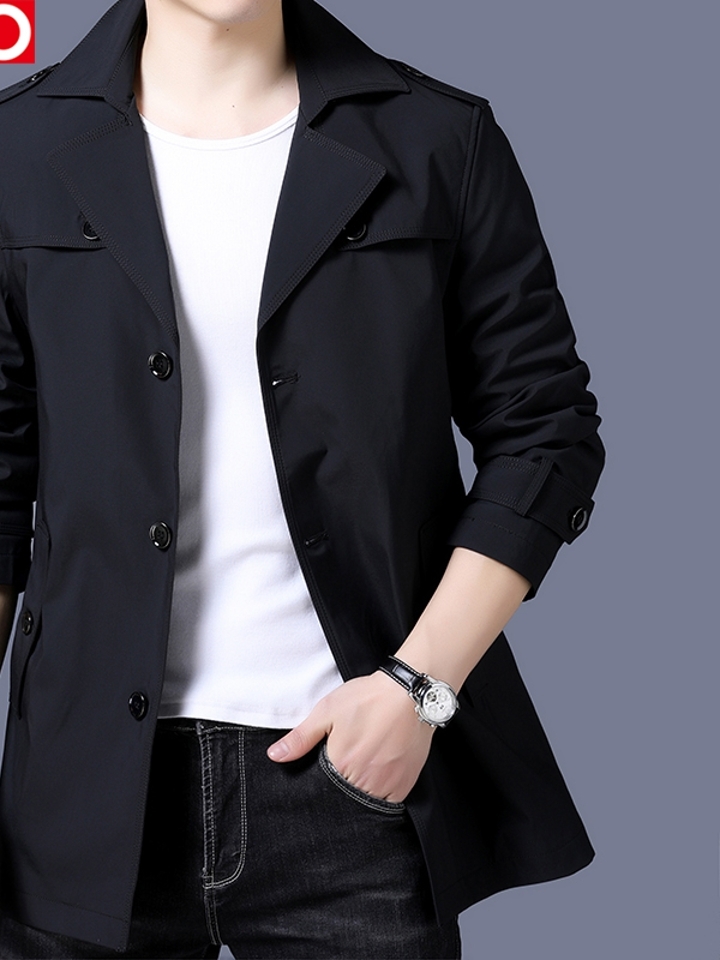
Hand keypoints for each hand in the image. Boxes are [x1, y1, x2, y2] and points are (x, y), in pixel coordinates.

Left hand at [266, 670, 435, 802]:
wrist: (409, 693)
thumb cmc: (368, 699)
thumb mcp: (327, 711)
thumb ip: (301, 737)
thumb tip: (275, 756)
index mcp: (341, 764)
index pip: (322, 789)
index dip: (322, 780)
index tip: (329, 766)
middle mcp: (364, 780)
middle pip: (345, 797)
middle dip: (342, 786)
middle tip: (349, 762)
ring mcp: (387, 784)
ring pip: (366, 802)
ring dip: (361, 792)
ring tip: (363, 768)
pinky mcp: (405, 783)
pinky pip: (389, 802)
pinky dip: (382, 795)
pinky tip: (379, 776)